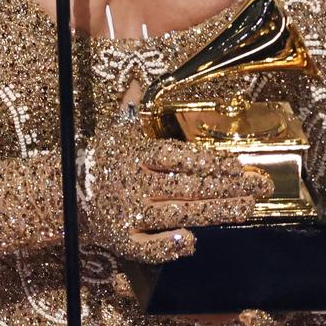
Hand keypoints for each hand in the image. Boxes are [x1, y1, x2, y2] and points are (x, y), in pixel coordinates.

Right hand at [81, 82, 271, 325]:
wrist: (63, 194)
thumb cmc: (98, 160)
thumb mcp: (113, 130)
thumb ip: (130, 106)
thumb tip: (138, 78)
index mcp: (136, 155)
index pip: (178, 157)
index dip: (209, 161)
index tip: (239, 165)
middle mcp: (135, 183)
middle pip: (188, 186)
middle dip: (228, 188)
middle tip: (262, 188)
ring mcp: (129, 213)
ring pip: (177, 214)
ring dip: (214, 213)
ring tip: (247, 209)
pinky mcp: (121, 239)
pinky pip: (147, 247)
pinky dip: (168, 245)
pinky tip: (192, 241)